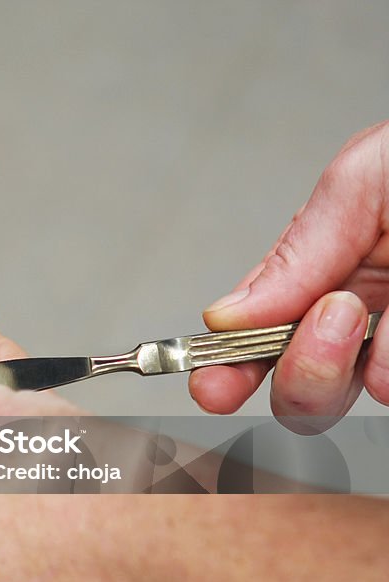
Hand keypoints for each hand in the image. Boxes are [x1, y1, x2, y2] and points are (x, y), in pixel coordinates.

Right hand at [190, 121, 388, 429]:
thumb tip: (223, 316)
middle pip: (303, 392)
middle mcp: (365, 324)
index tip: (212, 387)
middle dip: (306, 367)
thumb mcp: (363, 182)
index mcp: (325, 279)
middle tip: (339, 315)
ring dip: (377, 360)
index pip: (258, 339)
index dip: (226, 370)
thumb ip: (294, 253)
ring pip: (368, 396)